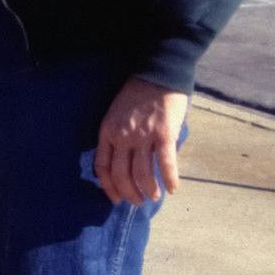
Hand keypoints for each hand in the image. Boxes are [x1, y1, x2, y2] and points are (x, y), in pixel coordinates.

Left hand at [95, 77, 188, 204]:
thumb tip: (125, 158)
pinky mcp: (164, 134)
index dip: (108, 187)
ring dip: (148, 190)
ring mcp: (143, 137)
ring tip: (153, 197)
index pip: (102, 167)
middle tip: (137, 202)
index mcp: (107, 132)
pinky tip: (172, 189)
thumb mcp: (116, 114)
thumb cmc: (138, 92)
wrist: (158, 72)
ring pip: (142, 173)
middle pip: (121, 175)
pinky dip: (169, 179)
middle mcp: (122, 137)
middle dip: (128, 193)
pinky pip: (166, 163)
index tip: (115, 198)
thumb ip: (118, 135)